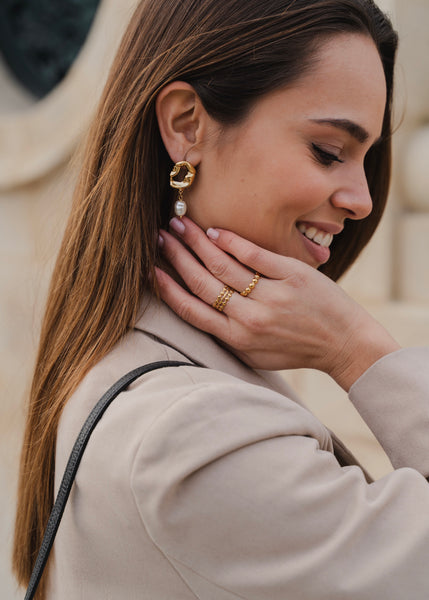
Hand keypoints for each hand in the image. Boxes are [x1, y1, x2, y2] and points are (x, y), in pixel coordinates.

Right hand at [156, 217, 399, 390]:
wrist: (344, 343)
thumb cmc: (297, 349)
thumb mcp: (256, 354)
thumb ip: (227, 335)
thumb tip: (197, 309)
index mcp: (237, 339)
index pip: (191, 310)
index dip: (167, 288)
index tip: (150, 269)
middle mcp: (249, 319)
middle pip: (201, 282)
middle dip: (175, 256)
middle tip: (160, 237)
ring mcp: (270, 295)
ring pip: (222, 264)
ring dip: (196, 242)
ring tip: (179, 225)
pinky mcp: (291, 275)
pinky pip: (253, 254)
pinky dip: (230, 240)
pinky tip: (214, 230)